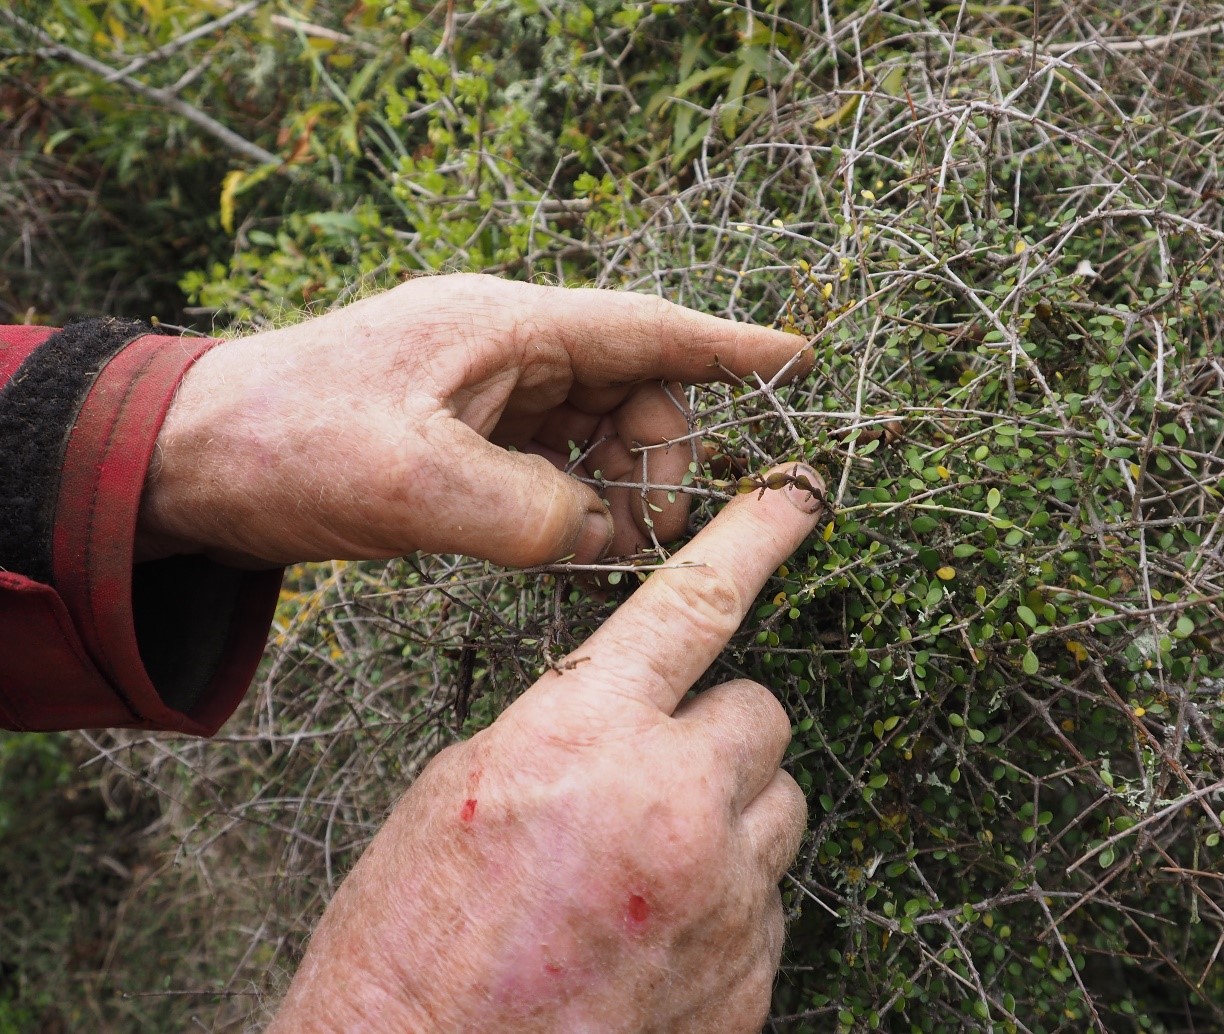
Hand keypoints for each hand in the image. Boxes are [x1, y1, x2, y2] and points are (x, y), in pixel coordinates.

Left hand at [138, 274, 808, 566]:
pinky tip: (565, 546)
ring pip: (597, 433)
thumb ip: (529, 514)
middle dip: (661, 460)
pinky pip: (552, 464)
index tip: (797, 357)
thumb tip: (603, 538)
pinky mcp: (465, 435)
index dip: (727, 346)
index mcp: (505, 328)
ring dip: (618, 490)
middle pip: (633, 391)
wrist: (188, 460)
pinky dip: (573, 504)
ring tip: (605, 551)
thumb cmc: (287, 443)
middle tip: (650, 536)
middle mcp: (507, 350)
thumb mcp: (413, 484)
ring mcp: (487, 393)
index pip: (644, 329)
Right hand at [267, 464, 824, 1032]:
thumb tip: (631, 713)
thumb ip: (569, 731)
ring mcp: (721, 898)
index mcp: (584, 736)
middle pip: (764, 714)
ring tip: (651, 864)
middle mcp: (672, 804)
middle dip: (719, 732)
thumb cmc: (412, 939)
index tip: (798, 496)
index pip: (696, 605)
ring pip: (780, 807)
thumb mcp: (465, 789)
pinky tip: (653, 937)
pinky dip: (726, 903)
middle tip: (657, 773)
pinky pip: (770, 900)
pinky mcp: (747, 977)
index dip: (755, 537)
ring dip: (731, 816)